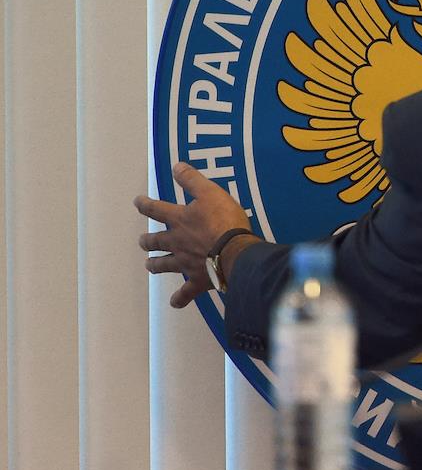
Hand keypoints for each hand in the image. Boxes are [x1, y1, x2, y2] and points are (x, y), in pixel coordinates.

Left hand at [134, 162, 251, 307]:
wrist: (235, 251)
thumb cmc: (225, 220)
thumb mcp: (211, 192)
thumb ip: (192, 180)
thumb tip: (175, 166)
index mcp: (179, 220)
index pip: (156, 210)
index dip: (145, 205)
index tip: (138, 202)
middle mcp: (177, 242)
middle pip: (155, 241)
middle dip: (147, 240)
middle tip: (143, 241)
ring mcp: (185, 263)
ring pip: (164, 265)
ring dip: (155, 265)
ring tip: (150, 265)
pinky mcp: (197, 280)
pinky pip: (186, 293)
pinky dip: (180, 298)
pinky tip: (175, 303)